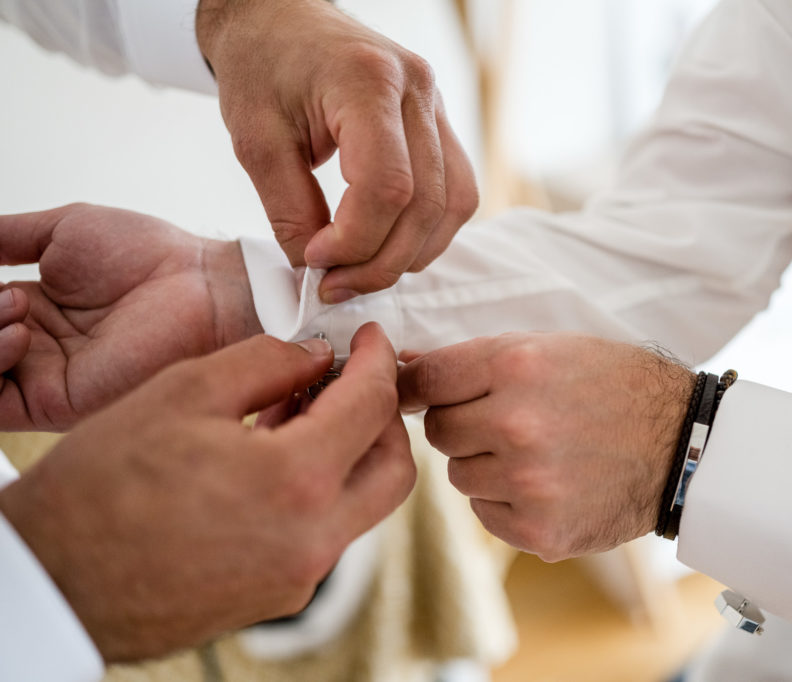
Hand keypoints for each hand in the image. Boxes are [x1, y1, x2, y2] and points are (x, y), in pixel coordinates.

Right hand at [0, 203, 261, 430]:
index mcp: (33, 309)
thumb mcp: (61, 231)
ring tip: (18, 306)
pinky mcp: (55, 404)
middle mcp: (33, 348)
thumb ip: (3, 237)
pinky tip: (17, 334)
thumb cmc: (152, 257)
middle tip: (8, 294)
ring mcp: (42, 377)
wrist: (201, 289)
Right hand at [0, 326, 414, 661]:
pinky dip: (318, 489)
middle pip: (394, 469)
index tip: (370, 339)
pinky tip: (275, 458)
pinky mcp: (277, 596)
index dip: (377, 360)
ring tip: (300, 411)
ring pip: (363, 504)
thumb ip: (266, 362)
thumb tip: (317, 354)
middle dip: (384, 414)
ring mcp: (298, 578)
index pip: (373, 406)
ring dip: (349, 451)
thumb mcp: (182, 393)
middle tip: (351, 379)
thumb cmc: (101, 486)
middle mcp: (312, 541)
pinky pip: (324, 534)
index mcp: (296, 483)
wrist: (54, 579)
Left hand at [196, 0, 478, 300]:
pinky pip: (456, 191)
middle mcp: (416, 89)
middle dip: (382, 260)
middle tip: (335, 284)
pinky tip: (388, 244)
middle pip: (426, 203)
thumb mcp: (255, 139)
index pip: (387, 186)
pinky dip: (427, 231)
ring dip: (412, 252)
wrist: (279, 16)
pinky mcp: (439, 121)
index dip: (355, 241)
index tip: (315, 260)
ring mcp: (436, 103)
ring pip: (454, 204)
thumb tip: (318, 270)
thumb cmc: (261, 64)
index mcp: (367, 81)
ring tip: (361, 270)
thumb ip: (289, 209)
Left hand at [397, 332, 694, 561]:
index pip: (427, 379)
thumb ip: (477, 360)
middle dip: (463, 426)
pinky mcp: (539, 531)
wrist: (681, 446)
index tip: (414, 394)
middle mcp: (517, 424)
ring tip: (536, 453)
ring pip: (460, 476)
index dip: (417, 387)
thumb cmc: (614, 386)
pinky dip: (505, 502)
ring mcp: (528, 482)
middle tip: (505, 422)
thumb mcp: (551, 347)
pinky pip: (484, 514)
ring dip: (485, 465)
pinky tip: (547, 484)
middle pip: (439, 431)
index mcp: (517, 366)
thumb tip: (403, 371)